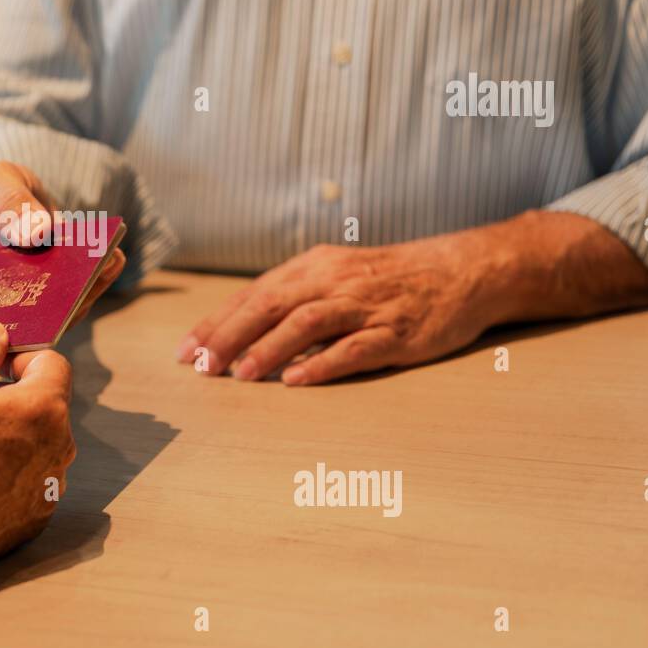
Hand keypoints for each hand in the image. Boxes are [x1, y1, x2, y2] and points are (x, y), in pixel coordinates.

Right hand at [0, 160, 124, 324]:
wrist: (16, 197)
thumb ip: (10, 202)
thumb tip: (34, 234)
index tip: (15, 310)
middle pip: (0, 317)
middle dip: (40, 308)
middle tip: (75, 290)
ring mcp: (8, 304)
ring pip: (40, 316)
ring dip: (76, 296)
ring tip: (106, 264)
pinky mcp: (39, 304)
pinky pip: (64, 304)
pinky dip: (89, 285)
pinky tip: (112, 260)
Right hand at [0, 320, 74, 575]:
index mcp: (43, 409)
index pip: (52, 363)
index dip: (20, 357)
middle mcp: (59, 449)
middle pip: (46, 405)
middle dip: (12, 397)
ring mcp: (50, 489)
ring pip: (38, 444)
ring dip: (10, 436)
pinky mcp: (35, 519)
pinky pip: (29, 481)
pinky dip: (7, 473)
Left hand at [177, 230, 510, 385]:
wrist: (461, 270)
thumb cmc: (389, 279)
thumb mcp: (335, 274)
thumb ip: (293, 298)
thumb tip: (240, 331)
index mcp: (313, 267)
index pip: (254, 294)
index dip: (217, 322)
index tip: (185, 350)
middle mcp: (335, 281)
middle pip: (271, 305)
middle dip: (230, 335)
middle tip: (199, 365)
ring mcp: (367, 306)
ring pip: (308, 323)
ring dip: (270, 349)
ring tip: (240, 374)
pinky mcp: (398, 331)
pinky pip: (356, 347)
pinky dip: (324, 364)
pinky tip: (298, 380)